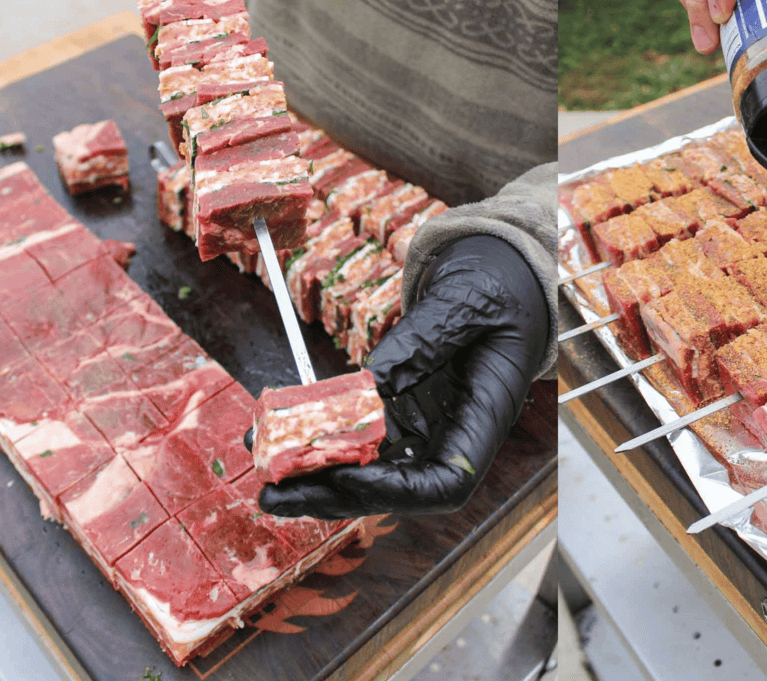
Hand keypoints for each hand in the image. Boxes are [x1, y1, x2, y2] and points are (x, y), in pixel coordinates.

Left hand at [257, 235, 549, 518]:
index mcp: (488, 413)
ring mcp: (429, 422)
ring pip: (371, 467)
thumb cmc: (500, 283)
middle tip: (272, 493)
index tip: (342, 474)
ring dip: (315, 470)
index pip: (446, 482)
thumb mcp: (466, 300)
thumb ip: (424, 339)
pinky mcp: (406, 407)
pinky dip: (321, 435)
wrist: (505, 272)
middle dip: (332, 494)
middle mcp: (457, 432)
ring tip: (262, 456)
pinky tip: (280, 427)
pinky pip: (361, 434)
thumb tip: (370, 383)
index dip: (393, 490)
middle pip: (396, 488)